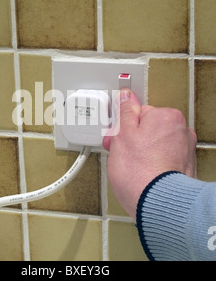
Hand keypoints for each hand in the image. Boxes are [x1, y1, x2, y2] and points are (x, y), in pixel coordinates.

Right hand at [103, 89, 196, 220]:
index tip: (116, 136)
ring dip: (141, 152)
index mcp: (166, 117)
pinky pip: (162, 159)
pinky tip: (142, 174)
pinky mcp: (184, 168)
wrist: (156, 205)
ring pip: (154, 144)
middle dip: (132, 140)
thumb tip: (125, 96)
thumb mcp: (122, 135)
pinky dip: (152, 164)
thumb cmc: (139, 172)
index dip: (123, 126)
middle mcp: (181, 131)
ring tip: (131, 167)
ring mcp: (184, 150)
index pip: (138, 113)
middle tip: (122, 154)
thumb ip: (125, 112)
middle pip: (147, 128)